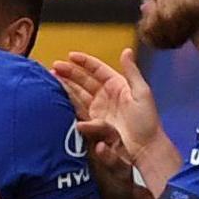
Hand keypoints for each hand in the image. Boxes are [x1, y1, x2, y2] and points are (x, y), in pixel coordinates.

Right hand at [51, 49, 163, 166]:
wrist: (145, 147)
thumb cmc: (146, 121)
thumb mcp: (141, 93)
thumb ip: (132, 72)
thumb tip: (126, 50)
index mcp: (117, 84)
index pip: (97, 69)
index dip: (84, 62)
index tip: (70, 55)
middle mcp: (105, 95)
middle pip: (84, 80)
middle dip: (69, 72)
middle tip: (54, 67)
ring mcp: (98, 109)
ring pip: (78, 93)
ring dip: (65, 86)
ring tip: (51, 79)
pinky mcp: (93, 123)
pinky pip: (78, 110)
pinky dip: (68, 103)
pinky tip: (58, 98)